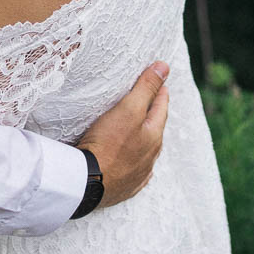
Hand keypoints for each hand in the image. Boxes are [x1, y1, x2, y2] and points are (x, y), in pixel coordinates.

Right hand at [76, 61, 169, 208]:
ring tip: (140, 129)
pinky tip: (134, 161)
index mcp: (154, 136)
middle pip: (155, 129)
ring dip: (145, 138)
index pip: (161, 108)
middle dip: (153, 114)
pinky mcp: (125, 187)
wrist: (88, 183)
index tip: (161, 81)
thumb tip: (164, 66)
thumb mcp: (128, 109)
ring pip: (146, 150)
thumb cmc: (109, 143)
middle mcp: (150, 156)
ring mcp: (138, 174)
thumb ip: (146, 88)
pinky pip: (136, 171)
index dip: (160, 91)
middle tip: (151, 102)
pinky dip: (136, 160)